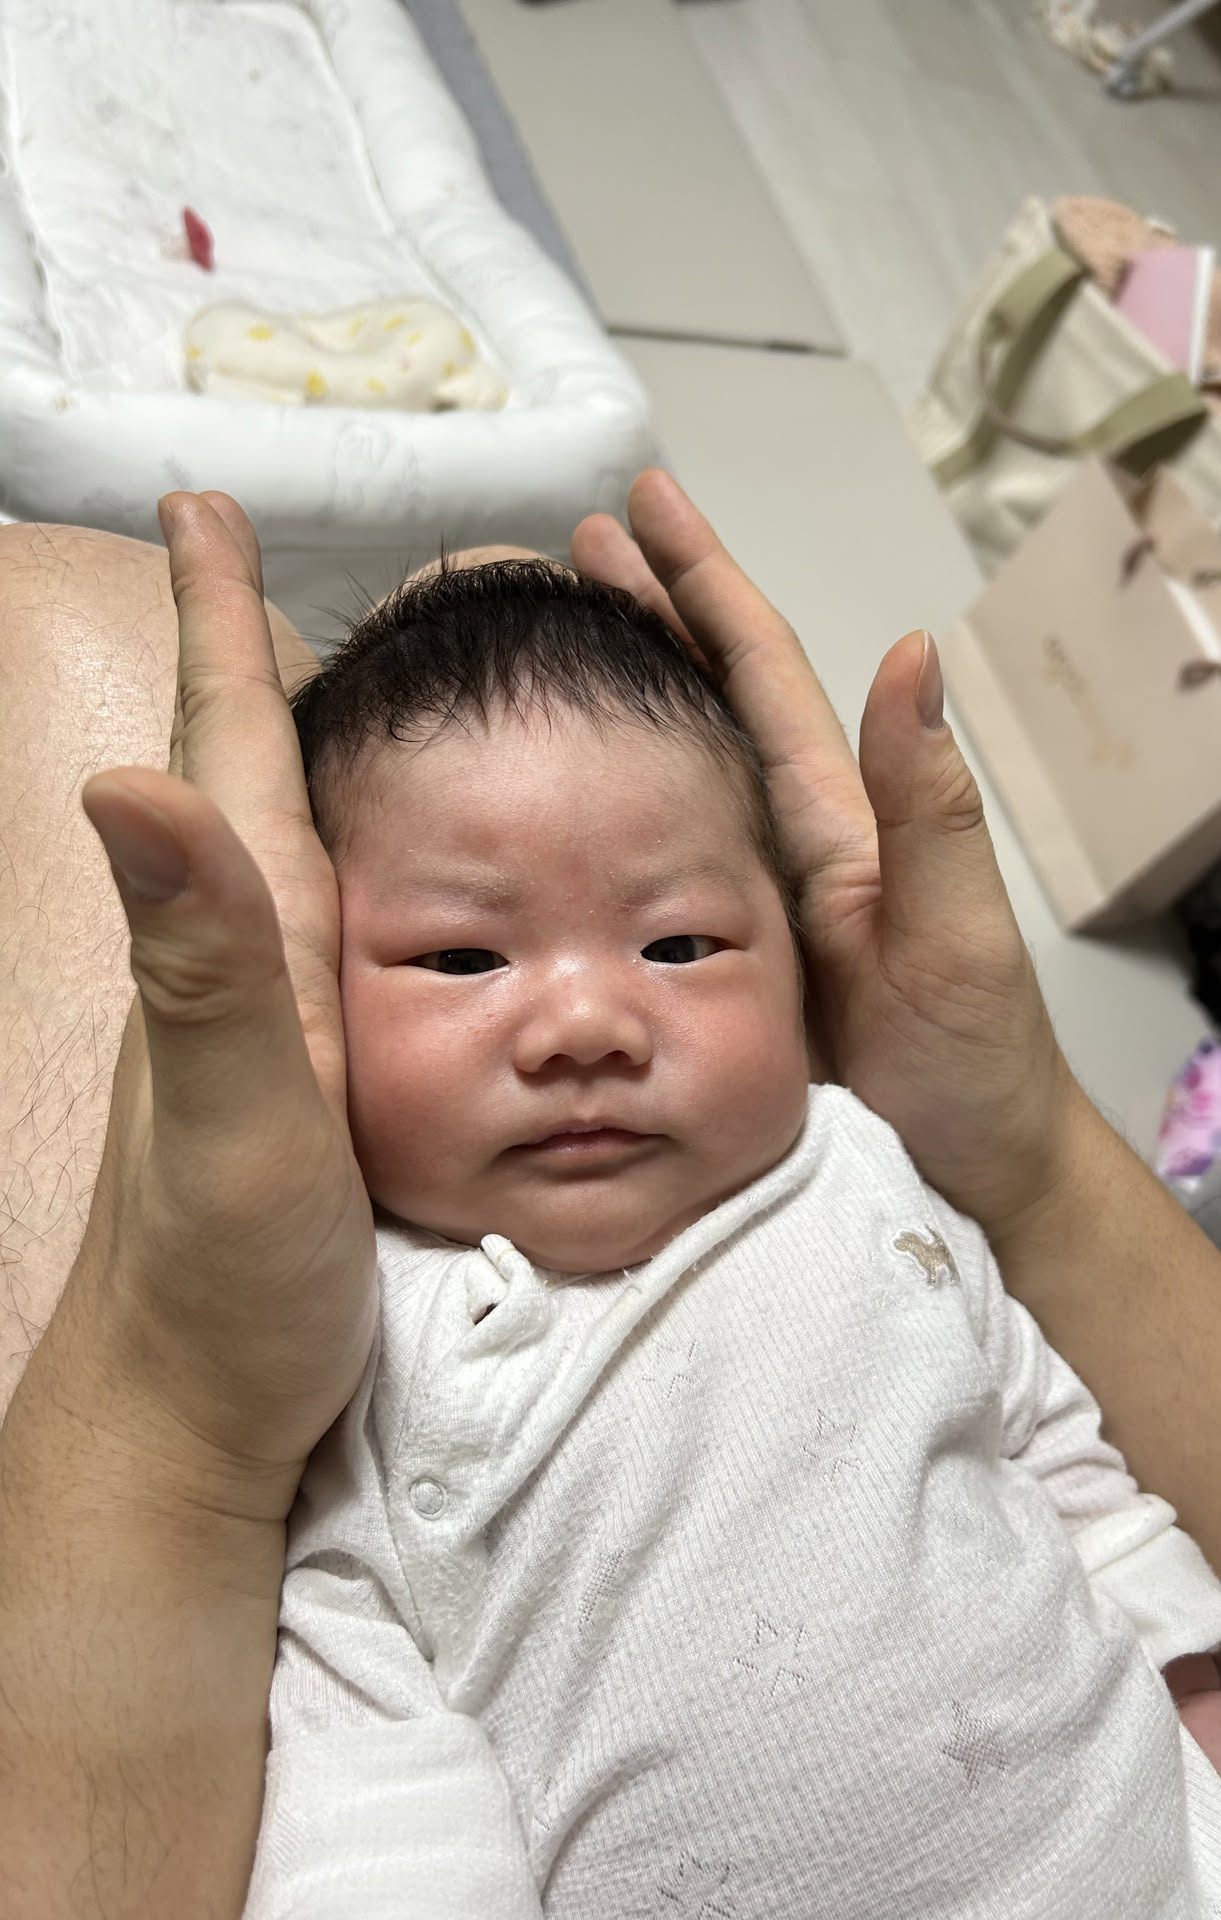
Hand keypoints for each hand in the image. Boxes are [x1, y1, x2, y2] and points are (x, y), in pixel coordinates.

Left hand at [74, 492, 374, 1500]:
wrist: (199, 1419)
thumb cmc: (221, 1284)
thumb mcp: (233, 1114)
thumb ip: (201, 956)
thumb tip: (125, 771)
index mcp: (241, 939)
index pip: (231, 749)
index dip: (221, 626)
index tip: (199, 507)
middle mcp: (237, 960)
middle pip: (243, 772)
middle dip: (249, 654)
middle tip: (252, 556)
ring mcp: (260, 1021)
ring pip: (276, 845)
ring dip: (285, 745)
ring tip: (307, 672)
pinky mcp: (296, 1078)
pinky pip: (321, 928)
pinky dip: (339, 860)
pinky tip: (356, 871)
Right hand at [571, 469, 1077, 1236]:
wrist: (971, 1162)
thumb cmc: (970, 1055)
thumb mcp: (954, 927)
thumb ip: (928, 804)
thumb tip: (913, 650)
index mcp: (832, 813)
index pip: (759, 669)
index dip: (704, 582)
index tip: (646, 503)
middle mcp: (789, 834)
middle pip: (709, 696)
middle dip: (649, 608)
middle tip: (572, 541)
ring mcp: (752, 893)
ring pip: (678, 766)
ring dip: (626, 689)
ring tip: (553, 634)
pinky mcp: (721, 956)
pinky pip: (655, 858)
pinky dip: (614, 801)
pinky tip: (567, 795)